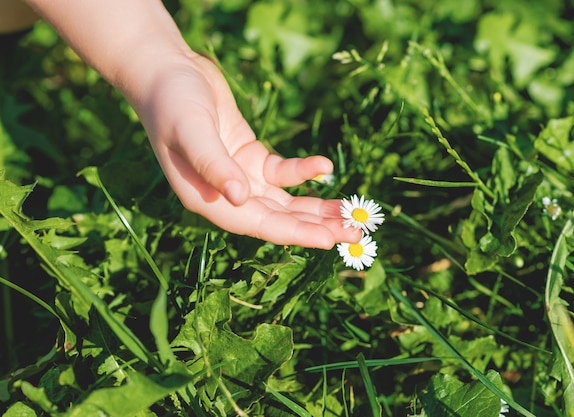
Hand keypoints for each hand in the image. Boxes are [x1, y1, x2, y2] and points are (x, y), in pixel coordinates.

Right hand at [134, 52, 361, 248]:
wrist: (167, 71)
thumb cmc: (171, 101)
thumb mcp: (191, 130)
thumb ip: (214, 164)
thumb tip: (239, 198)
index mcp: (207, 198)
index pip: (257, 224)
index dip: (294, 233)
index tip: (329, 240)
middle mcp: (225, 195)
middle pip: (277, 219)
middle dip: (315, 225)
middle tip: (354, 231)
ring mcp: (239, 177)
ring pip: (284, 201)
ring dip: (316, 207)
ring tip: (350, 213)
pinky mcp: (250, 157)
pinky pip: (282, 172)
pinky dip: (303, 171)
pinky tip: (324, 166)